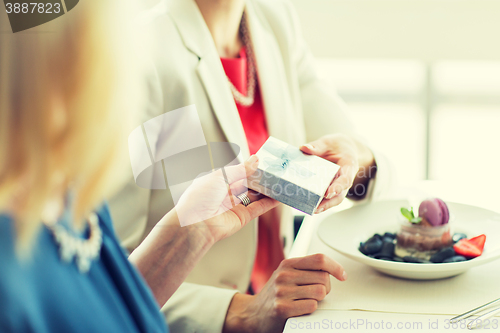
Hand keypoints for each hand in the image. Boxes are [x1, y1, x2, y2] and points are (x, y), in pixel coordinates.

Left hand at [175, 155, 278, 242]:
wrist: (195, 225)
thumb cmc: (200, 198)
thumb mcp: (220, 176)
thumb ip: (240, 169)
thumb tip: (255, 160)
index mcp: (218, 181)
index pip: (237, 172)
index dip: (250, 167)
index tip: (264, 162)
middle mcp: (226, 193)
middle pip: (248, 184)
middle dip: (261, 178)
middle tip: (275, 172)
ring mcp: (235, 206)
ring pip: (255, 196)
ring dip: (267, 190)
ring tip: (280, 183)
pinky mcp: (242, 217)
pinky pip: (258, 208)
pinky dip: (268, 203)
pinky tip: (278, 197)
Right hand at [223, 254, 345, 332]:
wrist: (252, 314)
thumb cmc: (274, 295)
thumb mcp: (285, 275)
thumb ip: (304, 269)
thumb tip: (331, 269)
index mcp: (288, 264)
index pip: (319, 259)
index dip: (335, 267)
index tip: (342, 275)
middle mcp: (284, 275)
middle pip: (323, 277)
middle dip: (325, 287)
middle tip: (315, 293)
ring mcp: (283, 291)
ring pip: (320, 292)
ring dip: (318, 299)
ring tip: (306, 301)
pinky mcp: (283, 308)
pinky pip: (312, 306)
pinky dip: (310, 309)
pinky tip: (300, 309)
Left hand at [300, 134, 375, 212]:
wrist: (344, 148)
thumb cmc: (337, 145)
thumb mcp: (328, 142)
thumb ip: (317, 146)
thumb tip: (303, 148)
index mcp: (348, 165)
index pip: (346, 179)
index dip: (338, 187)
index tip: (328, 193)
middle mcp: (346, 178)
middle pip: (341, 194)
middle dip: (330, 203)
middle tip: (317, 208)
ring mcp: (339, 185)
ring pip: (335, 199)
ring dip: (324, 206)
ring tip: (312, 210)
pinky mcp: (331, 187)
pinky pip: (327, 197)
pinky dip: (319, 202)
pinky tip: (308, 205)